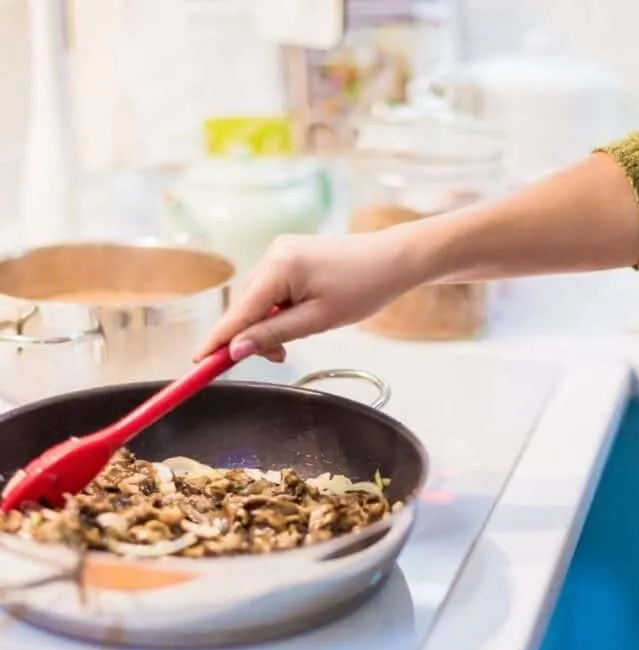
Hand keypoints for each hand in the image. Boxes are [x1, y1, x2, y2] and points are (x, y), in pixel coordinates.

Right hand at [194, 229, 427, 361]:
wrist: (394, 260)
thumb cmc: (363, 288)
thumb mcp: (317, 320)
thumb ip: (274, 334)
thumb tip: (236, 350)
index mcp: (279, 267)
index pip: (239, 312)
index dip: (217, 340)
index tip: (196, 362)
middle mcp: (274, 254)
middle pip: (248, 306)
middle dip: (256, 336)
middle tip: (278, 358)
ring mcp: (282, 251)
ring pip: (261, 299)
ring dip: (270, 324)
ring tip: (296, 338)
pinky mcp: (292, 254)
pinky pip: (274, 288)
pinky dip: (280, 309)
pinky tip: (299, 318)